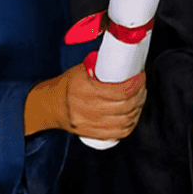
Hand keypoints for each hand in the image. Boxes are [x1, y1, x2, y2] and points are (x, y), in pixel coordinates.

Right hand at [25, 63, 145, 139]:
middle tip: (142, 87)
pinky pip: (118, 134)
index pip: (119, 90)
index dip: (135, 85)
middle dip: (139, 95)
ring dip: (137, 109)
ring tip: (140, 100)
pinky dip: (130, 125)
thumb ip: (100, 67)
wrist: (50, 105)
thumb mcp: (81, 71)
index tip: (140, 77)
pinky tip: (133, 116)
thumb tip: (123, 60)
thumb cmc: (67, 85)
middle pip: (124, 106)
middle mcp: (86, 108)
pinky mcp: (91, 133)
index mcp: (84, 89)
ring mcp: (89, 123)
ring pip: (124, 121)